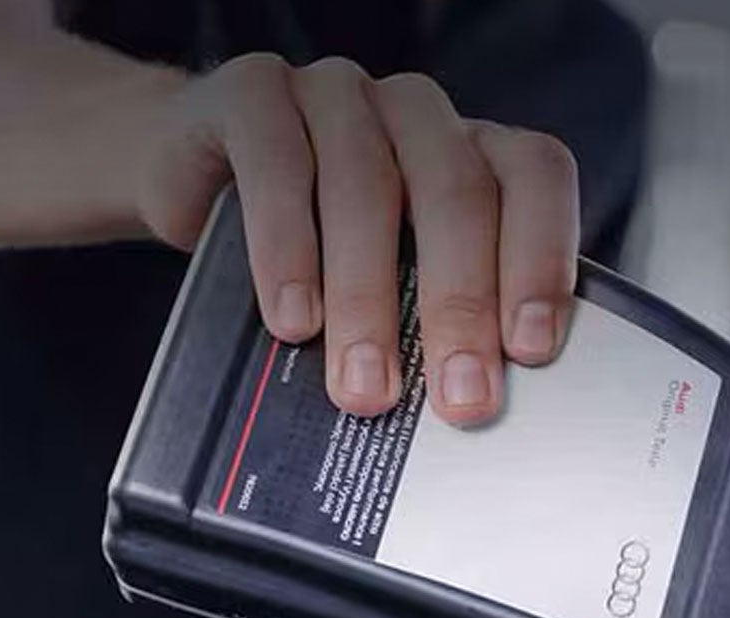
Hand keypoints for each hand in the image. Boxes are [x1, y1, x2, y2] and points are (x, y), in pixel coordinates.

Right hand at [138, 53, 580, 426]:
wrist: (188, 176)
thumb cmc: (310, 246)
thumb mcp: (388, 278)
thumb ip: (431, 317)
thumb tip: (467, 410)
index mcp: (470, 147)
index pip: (534, 176)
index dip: (541, 258)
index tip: (532, 350)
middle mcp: (414, 112)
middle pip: (456, 190)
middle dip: (460, 305)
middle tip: (459, 399)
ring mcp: (336, 93)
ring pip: (366, 184)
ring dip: (367, 298)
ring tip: (364, 387)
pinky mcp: (253, 94)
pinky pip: (276, 165)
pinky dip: (285, 249)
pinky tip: (291, 319)